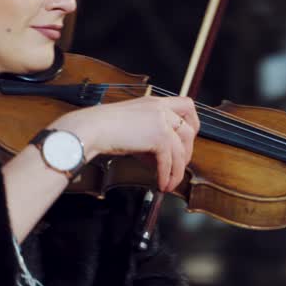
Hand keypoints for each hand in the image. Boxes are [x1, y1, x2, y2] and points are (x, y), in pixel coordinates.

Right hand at [53, 95, 198, 192]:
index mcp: (154, 102)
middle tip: (179, 166)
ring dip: (178, 170)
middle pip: (189, 130)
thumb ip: (148, 136)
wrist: (92, 128)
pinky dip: (167, 175)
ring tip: (170, 183)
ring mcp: (161, 121)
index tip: (190, 138)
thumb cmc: (103, 128)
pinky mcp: (158, 137)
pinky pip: (169, 160)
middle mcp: (160, 108)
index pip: (186, 105)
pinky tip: (161, 183)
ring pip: (180, 150)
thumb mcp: (132, 126)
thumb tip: (158, 157)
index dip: (193, 122)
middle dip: (187, 152)